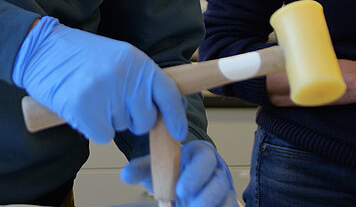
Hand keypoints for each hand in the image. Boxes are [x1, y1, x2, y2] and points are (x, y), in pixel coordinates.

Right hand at [12, 17, 186, 143]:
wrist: (41, 48)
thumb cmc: (77, 54)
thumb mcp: (116, 56)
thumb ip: (137, 78)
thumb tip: (160, 108)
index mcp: (135, 60)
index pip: (167, 93)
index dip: (175, 116)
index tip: (177, 132)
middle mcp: (124, 76)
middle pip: (145, 119)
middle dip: (132, 119)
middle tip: (110, 102)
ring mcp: (104, 92)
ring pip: (121, 128)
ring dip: (108, 120)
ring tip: (91, 96)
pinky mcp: (84, 109)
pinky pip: (102, 136)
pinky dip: (93, 128)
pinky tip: (81, 109)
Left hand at [121, 140, 236, 206]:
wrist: (183, 182)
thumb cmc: (173, 171)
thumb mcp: (157, 167)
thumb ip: (142, 168)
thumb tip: (126, 174)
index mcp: (200, 154)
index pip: (204, 158)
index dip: (194, 174)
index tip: (180, 188)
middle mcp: (216, 169)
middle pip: (218, 180)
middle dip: (205, 194)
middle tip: (189, 203)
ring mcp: (224, 186)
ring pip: (225, 196)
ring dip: (210, 204)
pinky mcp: (227, 200)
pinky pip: (229, 206)